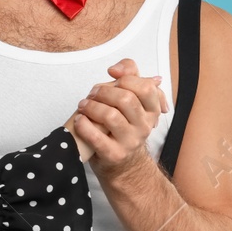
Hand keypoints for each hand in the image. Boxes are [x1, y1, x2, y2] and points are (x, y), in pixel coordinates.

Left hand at [66, 58, 168, 177]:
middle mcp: (145, 126)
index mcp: (151, 110)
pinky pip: (97, 137)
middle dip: (104, 92)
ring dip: (91, 106)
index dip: (126, 78)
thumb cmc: (122, 124)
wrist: (120, 161)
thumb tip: (116, 69)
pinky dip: (84, 125)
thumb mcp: (130, 99)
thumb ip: (128, 76)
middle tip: (92, 93)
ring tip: (83, 106)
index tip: (111, 77)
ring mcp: (131, 142)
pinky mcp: (115, 154)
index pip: (145, 87)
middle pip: (126, 99)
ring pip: (111, 116)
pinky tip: (79, 120)